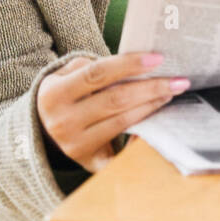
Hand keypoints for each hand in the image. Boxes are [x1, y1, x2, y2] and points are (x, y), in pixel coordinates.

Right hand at [36, 51, 190, 171]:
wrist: (41, 129)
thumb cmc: (64, 94)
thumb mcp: (65, 75)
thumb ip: (92, 66)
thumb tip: (134, 64)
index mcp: (54, 95)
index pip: (97, 74)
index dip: (129, 65)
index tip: (158, 58)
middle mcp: (63, 122)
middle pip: (115, 100)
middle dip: (151, 88)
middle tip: (178, 80)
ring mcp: (75, 145)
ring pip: (121, 122)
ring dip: (150, 106)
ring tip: (170, 94)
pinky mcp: (88, 162)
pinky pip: (120, 155)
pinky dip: (138, 142)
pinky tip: (157, 127)